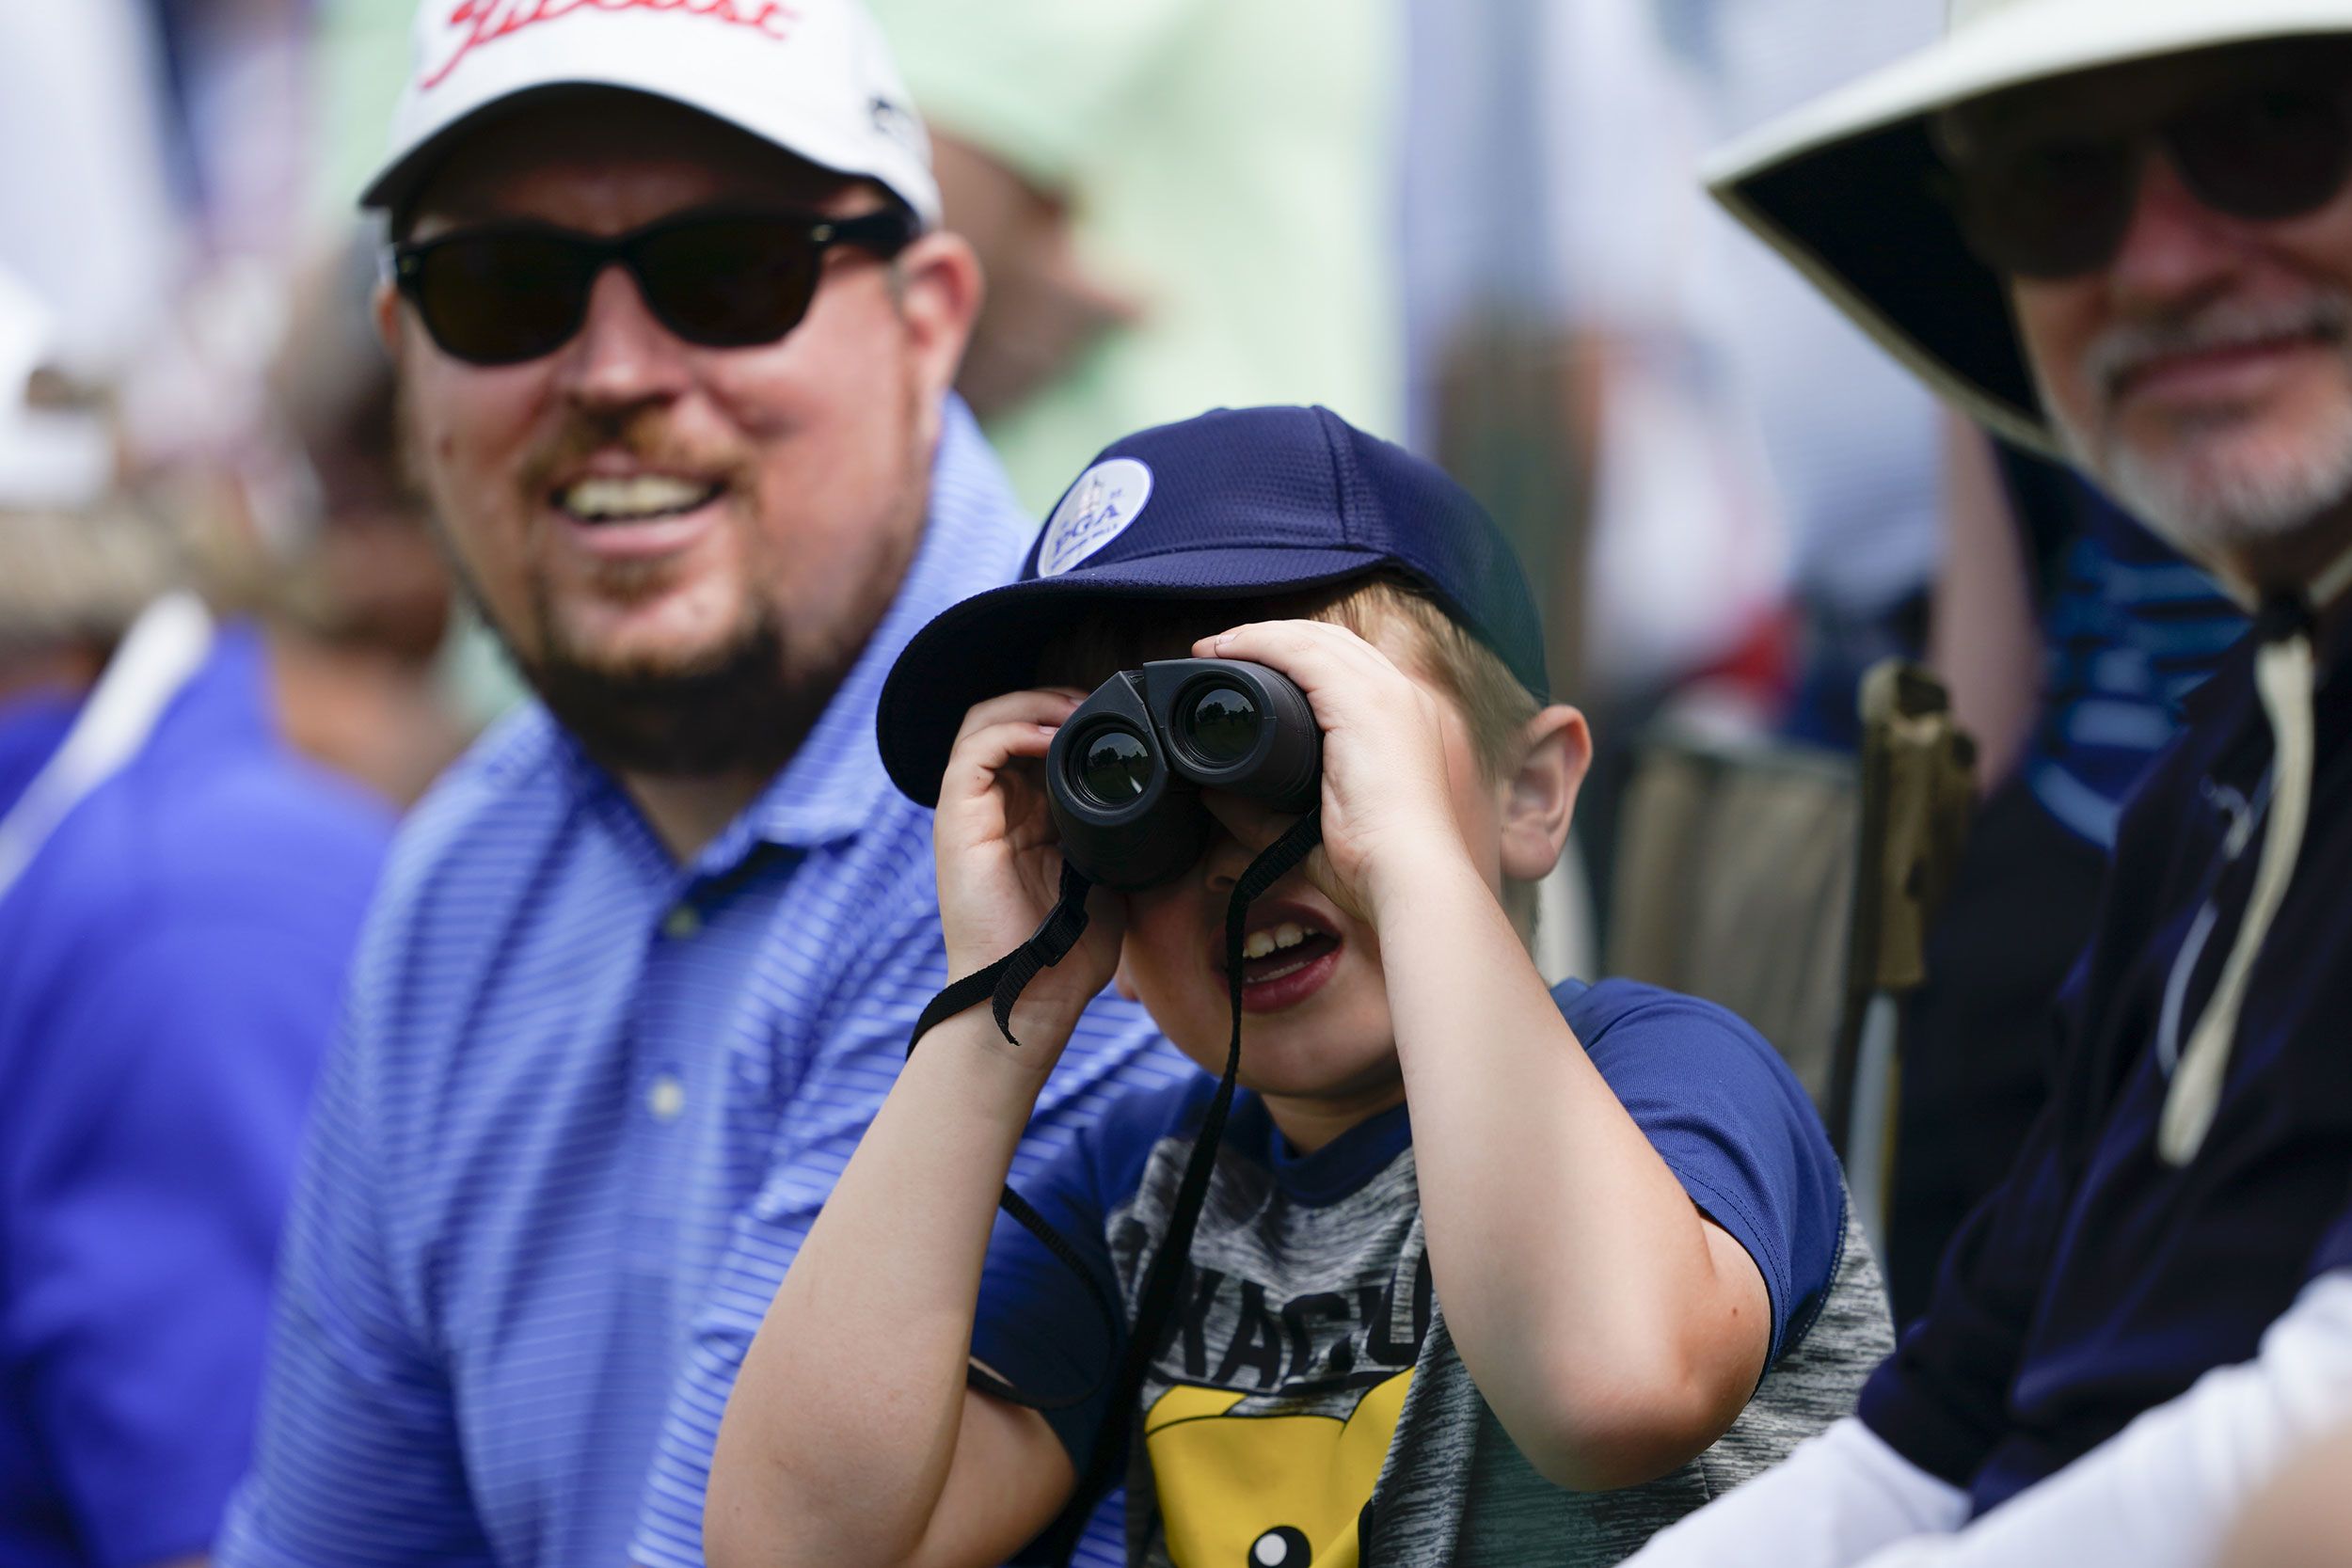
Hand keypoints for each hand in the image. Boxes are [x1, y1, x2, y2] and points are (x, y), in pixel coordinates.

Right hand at [933, 689, 1127, 1049]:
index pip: (1032, 738)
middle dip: (1053, 700)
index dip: (1068, 715)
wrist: (1030, 994)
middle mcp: (992, 806)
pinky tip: (1053, 736)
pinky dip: (1015, 728)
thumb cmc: (1068, 951)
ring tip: (1075, 712)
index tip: (1116, 719)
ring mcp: (970, 810)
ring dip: (1033, 704)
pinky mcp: (956, 818)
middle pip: (1007, 718)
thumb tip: (1164, 799)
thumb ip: (1119, 835)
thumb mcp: (1109, 875)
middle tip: (1097, 704)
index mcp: (1024, 816)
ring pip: (985, 720)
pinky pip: (975, 747)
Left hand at [1195, 621, 1474, 923]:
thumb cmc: (1373, 866)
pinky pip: (1303, 652)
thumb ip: (1262, 815)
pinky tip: (1229, 649)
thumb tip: (1213, 795)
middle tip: (1220, 650)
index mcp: (1403, 723)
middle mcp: (1402, 698)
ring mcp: (1387, 694)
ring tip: (1214, 647)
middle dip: (1273, 637)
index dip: (1294, 656)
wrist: (1408, 876)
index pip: (1347, 665)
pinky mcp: (1365, 701)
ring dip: (1259, 635)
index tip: (1245, 666)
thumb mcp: (1308, 831)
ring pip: (1314, 638)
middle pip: (1331, 642)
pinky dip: (1261, 642)